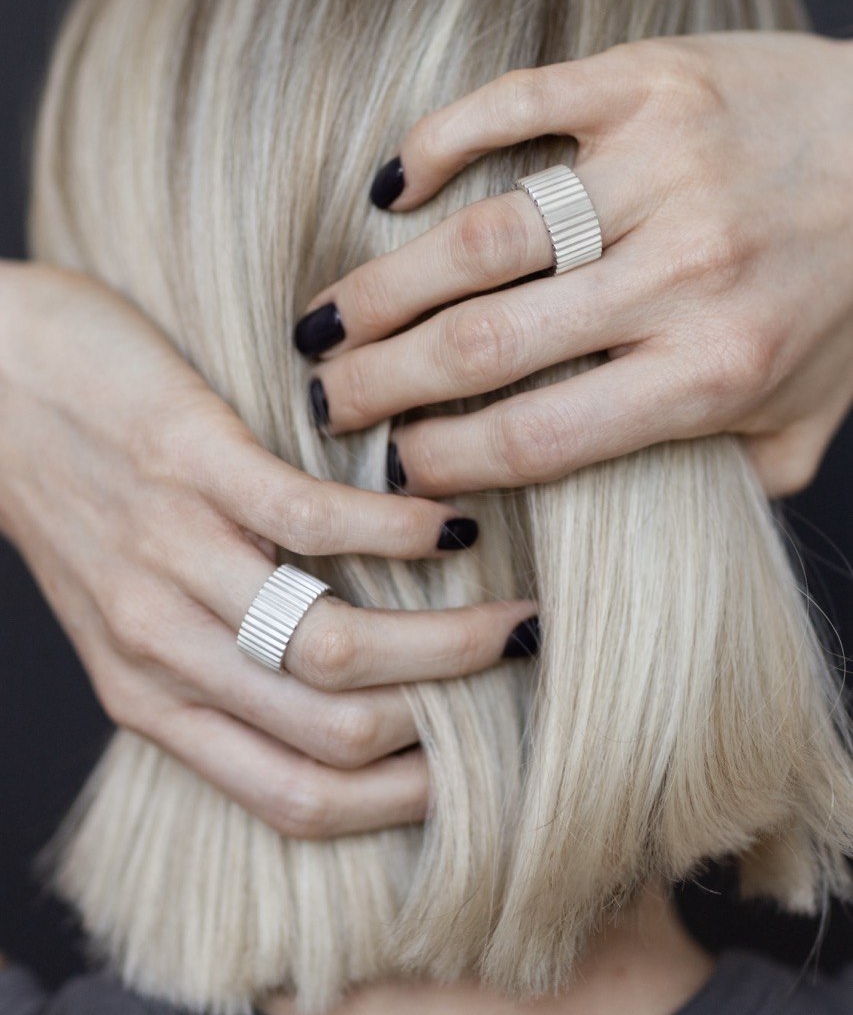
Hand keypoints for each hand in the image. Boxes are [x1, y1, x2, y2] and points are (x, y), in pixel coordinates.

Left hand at [0, 261, 536, 836]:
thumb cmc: (81, 495)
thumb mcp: (137, 614)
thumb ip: (226, 664)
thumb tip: (361, 694)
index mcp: (153, 698)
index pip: (299, 798)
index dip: (403, 800)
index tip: (475, 765)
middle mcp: (160, 648)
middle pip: (336, 732)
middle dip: (449, 715)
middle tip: (518, 670)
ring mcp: (174, 556)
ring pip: (333, 645)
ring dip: (447, 639)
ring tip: (514, 613)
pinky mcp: (189, 464)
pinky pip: (313, 522)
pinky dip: (401, 530)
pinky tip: (450, 521)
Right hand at [294, 32, 852, 496]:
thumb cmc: (850, 294)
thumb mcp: (802, 417)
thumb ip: (720, 480)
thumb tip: (617, 522)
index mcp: (713, 371)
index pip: (537, 437)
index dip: (440, 460)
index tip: (386, 466)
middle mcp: (682, 274)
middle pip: (485, 344)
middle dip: (380, 382)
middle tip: (321, 398)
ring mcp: (661, 167)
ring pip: (482, 237)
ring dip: (383, 285)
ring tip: (325, 319)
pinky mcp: (648, 81)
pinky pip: (514, 107)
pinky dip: (438, 143)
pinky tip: (391, 189)